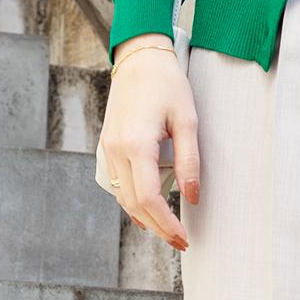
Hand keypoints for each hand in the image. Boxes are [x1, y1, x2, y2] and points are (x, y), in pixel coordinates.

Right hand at [100, 33, 199, 250]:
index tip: (184, 237)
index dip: (166, 223)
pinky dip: (133, 203)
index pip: (148, 198)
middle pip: (134, 204)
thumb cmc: (167, 84)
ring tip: (168, 231)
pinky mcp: (107, 146)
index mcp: (136, 144)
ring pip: (123, 198)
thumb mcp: (187, 121)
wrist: (139, 58)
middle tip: (180, 241)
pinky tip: (148, 212)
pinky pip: (117, 184)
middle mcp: (116, 150)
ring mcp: (108, 149)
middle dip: (158, 228)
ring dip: (145, 219)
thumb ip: (189, 160)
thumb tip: (192, 196)